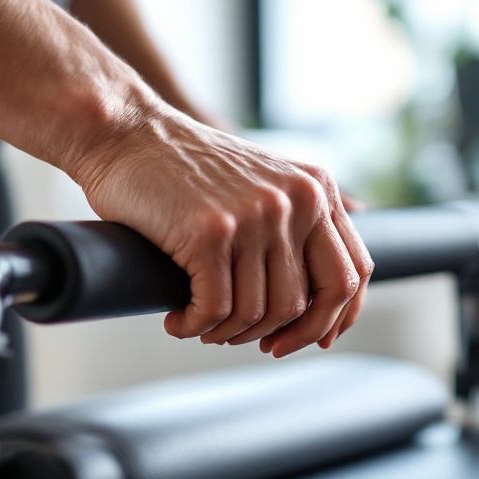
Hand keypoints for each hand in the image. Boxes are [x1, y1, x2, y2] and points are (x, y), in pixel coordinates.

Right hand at [75, 101, 372, 357]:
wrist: (125, 132)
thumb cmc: (185, 168)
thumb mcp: (264, 182)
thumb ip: (299, 223)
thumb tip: (326, 295)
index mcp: (317, 189)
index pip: (353, 271)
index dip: (336, 318)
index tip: (312, 339)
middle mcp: (296, 200)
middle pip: (309, 302)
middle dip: (286, 337)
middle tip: (258, 346)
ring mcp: (255, 216)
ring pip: (259, 313)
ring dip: (229, 333)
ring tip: (204, 325)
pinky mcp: (210, 233)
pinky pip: (216, 310)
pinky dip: (195, 327)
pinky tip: (179, 321)